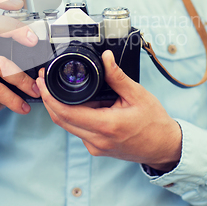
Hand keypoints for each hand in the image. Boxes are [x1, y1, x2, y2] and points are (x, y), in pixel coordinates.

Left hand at [36, 50, 181, 170]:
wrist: (164, 147)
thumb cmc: (154, 123)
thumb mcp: (137, 94)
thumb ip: (117, 76)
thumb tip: (106, 57)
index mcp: (106, 125)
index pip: (66, 113)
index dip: (49, 97)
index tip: (42, 82)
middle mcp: (96, 140)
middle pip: (61, 120)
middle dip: (49, 99)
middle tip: (45, 81)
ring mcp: (95, 147)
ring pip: (68, 125)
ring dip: (62, 107)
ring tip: (68, 88)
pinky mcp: (96, 148)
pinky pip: (78, 130)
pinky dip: (75, 115)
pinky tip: (86, 103)